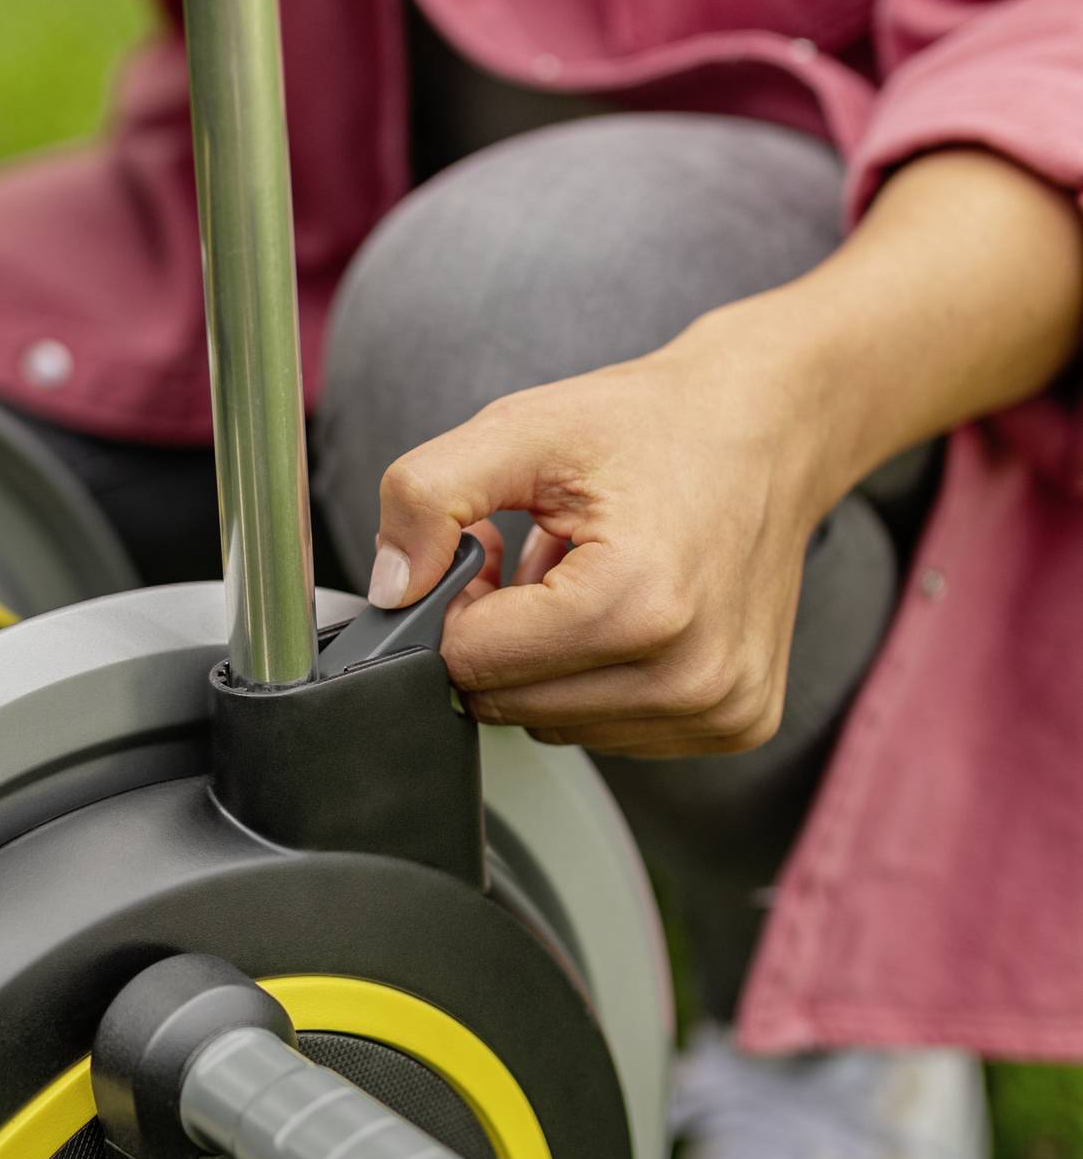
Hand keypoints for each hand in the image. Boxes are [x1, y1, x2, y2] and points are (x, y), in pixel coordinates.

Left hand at [367, 317, 832, 757]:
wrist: (773, 428)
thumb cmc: (650, 426)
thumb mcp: (521, 429)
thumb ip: (427, 496)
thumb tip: (385, 590)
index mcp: (637, 606)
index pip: (472, 660)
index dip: (456, 602)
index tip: (487, 550)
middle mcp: (690, 676)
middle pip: (509, 703)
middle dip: (498, 635)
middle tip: (535, 559)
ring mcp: (720, 709)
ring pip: (555, 725)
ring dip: (546, 661)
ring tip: (584, 579)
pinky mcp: (736, 723)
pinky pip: (611, 732)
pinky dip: (597, 678)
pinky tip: (624, 613)